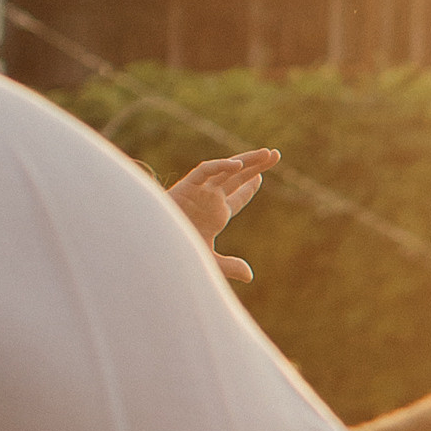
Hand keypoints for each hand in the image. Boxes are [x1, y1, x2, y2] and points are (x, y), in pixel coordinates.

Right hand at [166, 148, 277, 285]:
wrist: (155, 245)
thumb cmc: (177, 252)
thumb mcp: (210, 262)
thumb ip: (230, 267)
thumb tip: (250, 277)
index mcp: (216, 213)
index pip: (237, 196)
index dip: (249, 187)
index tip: (261, 177)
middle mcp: (210, 199)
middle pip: (237, 177)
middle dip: (256, 166)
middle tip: (275, 154)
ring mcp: (200, 190)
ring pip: (226, 170)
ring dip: (246, 160)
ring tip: (267, 153)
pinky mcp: (187, 185)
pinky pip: (205, 170)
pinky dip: (220, 166)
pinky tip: (239, 165)